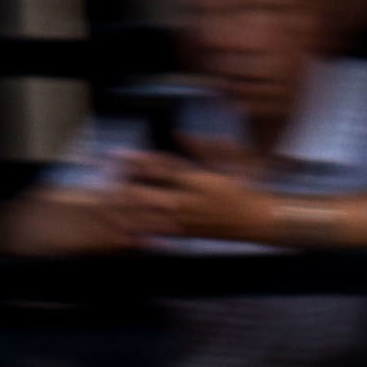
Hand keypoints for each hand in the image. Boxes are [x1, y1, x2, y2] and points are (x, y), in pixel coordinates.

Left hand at [121, 145, 275, 241]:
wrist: (257, 221)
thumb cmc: (244, 189)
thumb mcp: (229, 162)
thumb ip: (203, 148)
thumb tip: (181, 133)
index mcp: (199, 181)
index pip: (164, 169)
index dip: (140, 160)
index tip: (121, 154)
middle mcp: (190, 201)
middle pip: (150, 194)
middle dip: (126, 186)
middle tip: (108, 178)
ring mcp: (187, 219)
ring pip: (151, 215)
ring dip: (129, 208)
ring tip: (112, 200)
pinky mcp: (186, 233)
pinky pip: (160, 232)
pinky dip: (142, 228)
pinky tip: (126, 223)